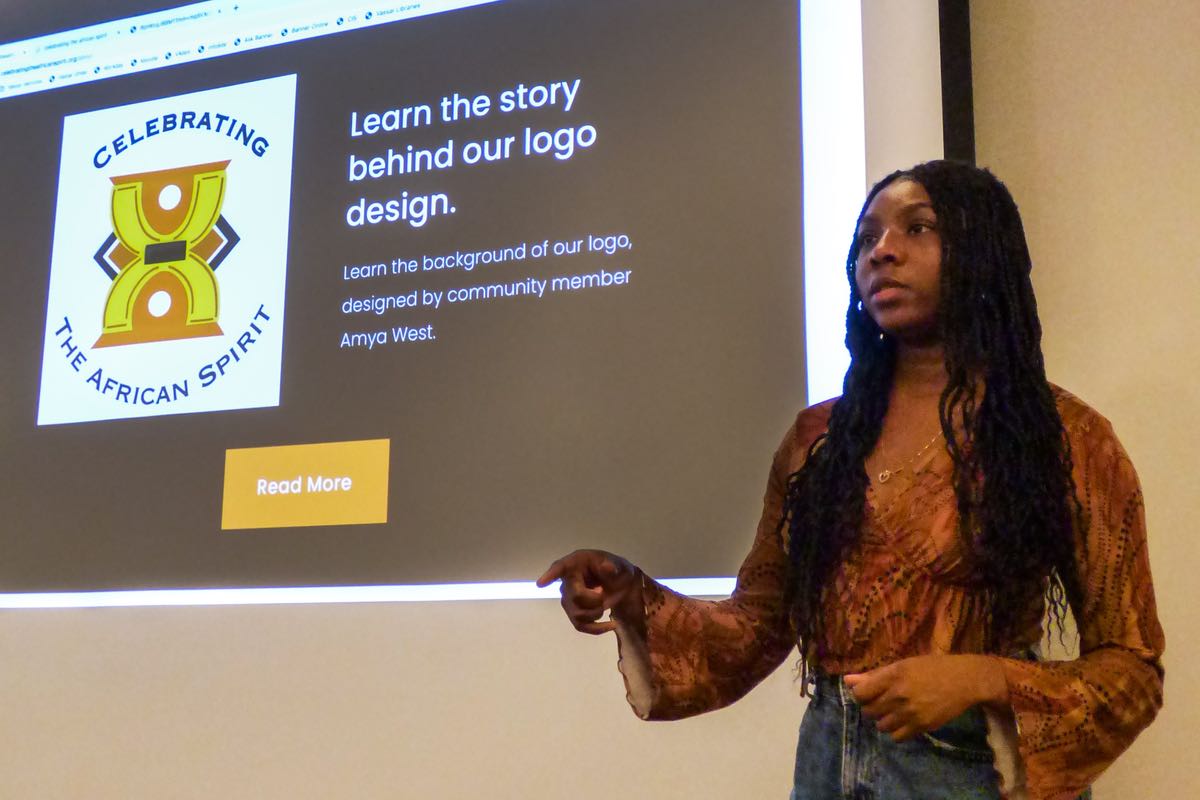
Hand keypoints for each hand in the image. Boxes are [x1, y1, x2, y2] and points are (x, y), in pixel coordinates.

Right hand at [536, 549, 641, 634]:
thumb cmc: (615, 570)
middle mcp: (567, 581)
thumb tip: (607, 567)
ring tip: (606, 602)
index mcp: (575, 563)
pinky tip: (612, 625)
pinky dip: (598, 628)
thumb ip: (612, 566)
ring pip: (578, 613)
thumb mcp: (619, 564)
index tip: (541, 584)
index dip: (550, 576)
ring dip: (597, 612)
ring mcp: (568, 599)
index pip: (559, 568)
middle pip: (574, 596)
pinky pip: (581, 626)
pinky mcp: (575, 614)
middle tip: (603, 592)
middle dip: (594, 599)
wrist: (620, 585)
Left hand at [843, 654, 1007, 741]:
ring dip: (884, 720)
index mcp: (893, 675)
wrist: (964, 680)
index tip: (868, 693)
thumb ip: (874, 675)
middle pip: (868, 711)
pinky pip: (897, 737)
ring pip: (881, 726)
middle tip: (883, 702)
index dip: (860, 695)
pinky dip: (897, 732)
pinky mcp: (922, 726)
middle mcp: (899, 694)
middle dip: (872, 707)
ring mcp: (911, 712)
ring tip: (894, 712)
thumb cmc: (932, 668)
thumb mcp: (902, 665)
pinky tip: (904, 722)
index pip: (860, 693)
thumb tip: (847, 680)